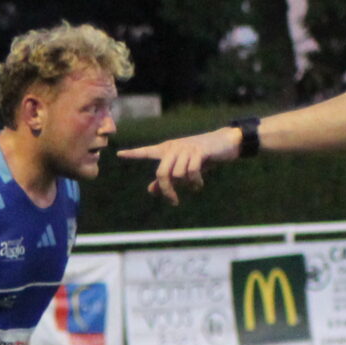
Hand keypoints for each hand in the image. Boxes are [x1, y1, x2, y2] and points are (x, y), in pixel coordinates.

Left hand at [119, 126, 243, 203]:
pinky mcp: (198, 151)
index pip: (147, 152)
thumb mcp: (183, 169)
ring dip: (187, 184)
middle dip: (167, 190)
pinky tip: (199, 185)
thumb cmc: (203, 157)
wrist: (226, 143)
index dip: (133, 154)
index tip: (119, 154)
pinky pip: (191, 171)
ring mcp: (185, 148)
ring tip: (195, 185)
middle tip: (174, 202)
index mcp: (167, 150)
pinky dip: (195, 182)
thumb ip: (167, 180)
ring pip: (177, 174)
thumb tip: (151, 191)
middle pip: (161, 173)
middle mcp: (173, 147)